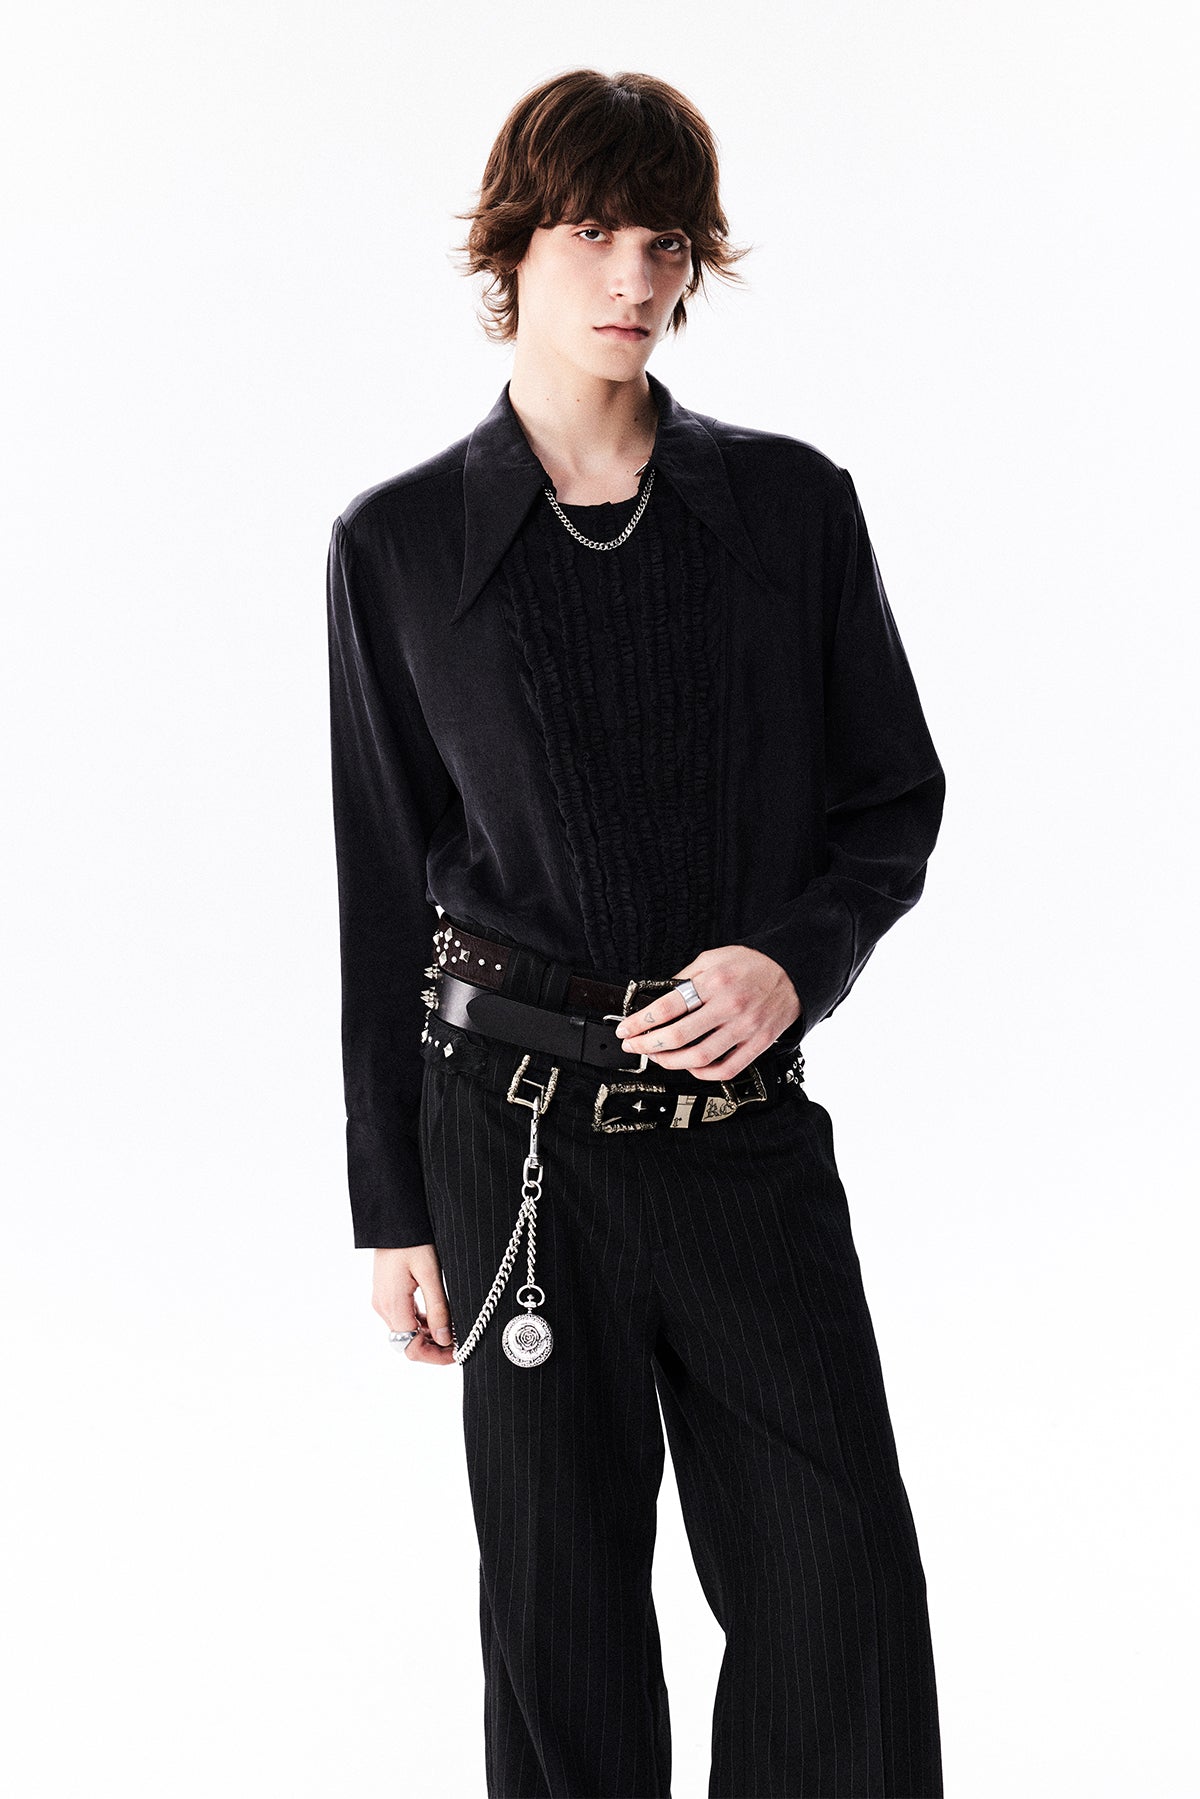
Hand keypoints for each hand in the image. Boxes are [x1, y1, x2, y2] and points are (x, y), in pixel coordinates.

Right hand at [372, 1243, 456, 1364]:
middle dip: (434, 1349)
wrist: (393, 1218)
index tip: (457, 1353)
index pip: (411, 1348)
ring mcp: (382, 1301)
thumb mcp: (431, 1273)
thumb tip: (446, 1340)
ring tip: (454, 1330)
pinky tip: (439, 1318)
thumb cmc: (413, 1240)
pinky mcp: (386, 1294)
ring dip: (428, 1337)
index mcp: (393, 1305)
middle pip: (407, 1344)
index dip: (435, 1357)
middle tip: (460, 1344)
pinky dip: (421, 1324)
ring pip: (406, 1332)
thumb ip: (438, 1308)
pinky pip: (403, 1318)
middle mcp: (383, 1307)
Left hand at [614, 945, 801, 1080]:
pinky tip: (690, 1066)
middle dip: (648, 1044)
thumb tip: (659, 995)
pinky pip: (726, 1068)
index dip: (641, 1021)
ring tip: (657, 1057)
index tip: (626, 1029)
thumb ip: (686, 975)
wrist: (792, 972)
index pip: (668, 1007)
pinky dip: (703, 1073)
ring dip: (671, 1062)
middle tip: (634, 1046)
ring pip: (699, 1057)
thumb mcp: (714, 957)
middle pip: (678, 1036)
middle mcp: (729, 1006)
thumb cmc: (753, 964)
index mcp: (714, 981)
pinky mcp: (757, 1043)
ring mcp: (744, 1028)